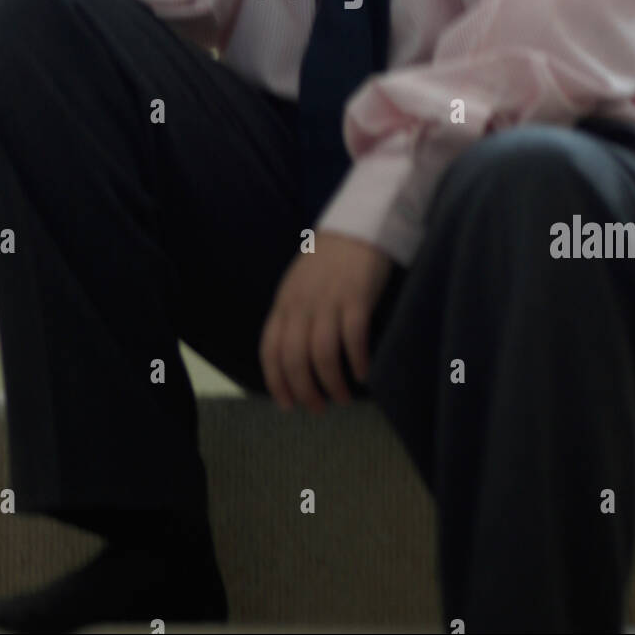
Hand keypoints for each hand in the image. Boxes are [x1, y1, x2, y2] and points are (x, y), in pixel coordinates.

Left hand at [259, 231, 393, 413]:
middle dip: (305, 391)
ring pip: (322, 354)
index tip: (288, 405)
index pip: (270, 350)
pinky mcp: (356, 297)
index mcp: (284, 303)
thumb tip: (292, 356)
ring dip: (332, 383)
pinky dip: (357, 361)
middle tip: (318, 408)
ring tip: (342, 398)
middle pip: (295, 359)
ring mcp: (329, 300)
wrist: (357, 225)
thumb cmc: (329, 259)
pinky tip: (363, 374)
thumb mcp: (298, 285)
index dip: (276, 382)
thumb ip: (292, 315)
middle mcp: (301, 305)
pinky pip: (353, 338)